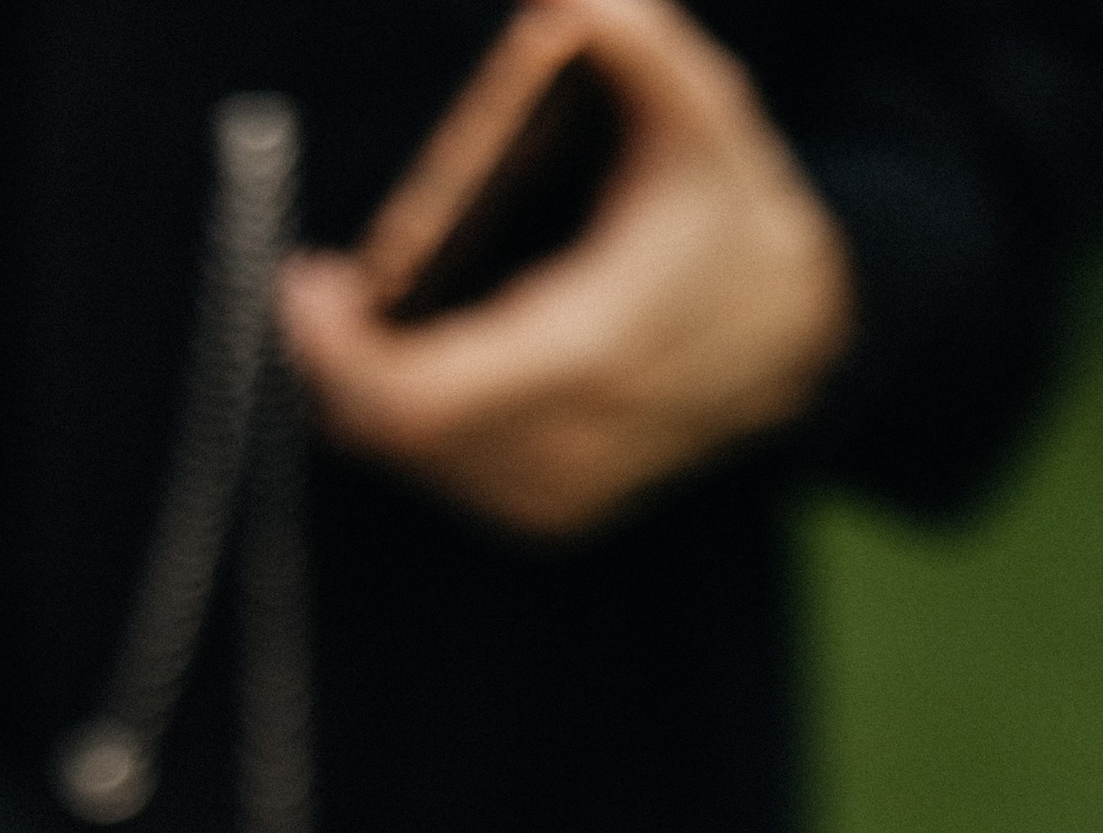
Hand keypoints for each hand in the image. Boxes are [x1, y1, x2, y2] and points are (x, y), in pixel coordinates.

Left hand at [278, 0, 856, 542]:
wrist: (797, 336)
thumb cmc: (729, 214)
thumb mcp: (702, 110)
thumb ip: (640, 43)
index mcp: (591, 354)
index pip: (419, 398)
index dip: (338, 354)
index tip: (304, 283)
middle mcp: (571, 446)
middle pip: (395, 434)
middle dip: (337, 363)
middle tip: (317, 292)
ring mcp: (560, 496)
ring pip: (409, 462)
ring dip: (366, 391)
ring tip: (351, 315)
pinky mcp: (550, 516)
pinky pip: (442, 478)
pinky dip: (407, 422)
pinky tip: (402, 358)